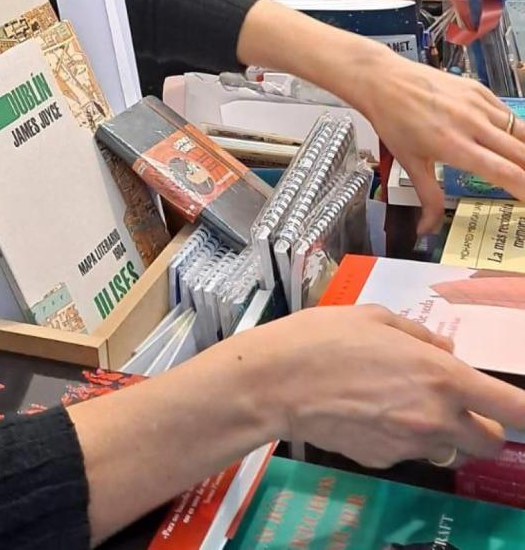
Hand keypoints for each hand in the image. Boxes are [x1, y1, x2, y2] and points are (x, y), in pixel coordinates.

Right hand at [247, 305, 516, 467]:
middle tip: (455, 402)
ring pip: (450, 450)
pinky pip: (410, 452)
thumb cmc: (326, 336)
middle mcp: (436, 419)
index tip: (522, 408)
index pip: (511, 409)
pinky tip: (370, 413)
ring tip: (404, 404)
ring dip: (444, 433)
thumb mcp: (376, 318)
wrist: (278, 381)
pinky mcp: (384, 461)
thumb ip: (420, 337)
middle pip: (489, 442)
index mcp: (442, 377)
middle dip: (483, 425)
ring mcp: (410, 446)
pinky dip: (403, 436)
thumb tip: (446, 352)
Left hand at [352, 48, 524, 232]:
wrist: (384, 80)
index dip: (524, 189)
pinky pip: (507, 113)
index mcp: (454, 146)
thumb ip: (427, 198)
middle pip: (519, 152)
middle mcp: (471, 124)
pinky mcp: (478, 89)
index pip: (503, 171)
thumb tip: (428, 229)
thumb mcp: (410, 163)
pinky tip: (512, 141)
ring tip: (524, 165)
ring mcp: (477, 104)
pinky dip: (515, 129)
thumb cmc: (394, 122)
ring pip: (520, 131)